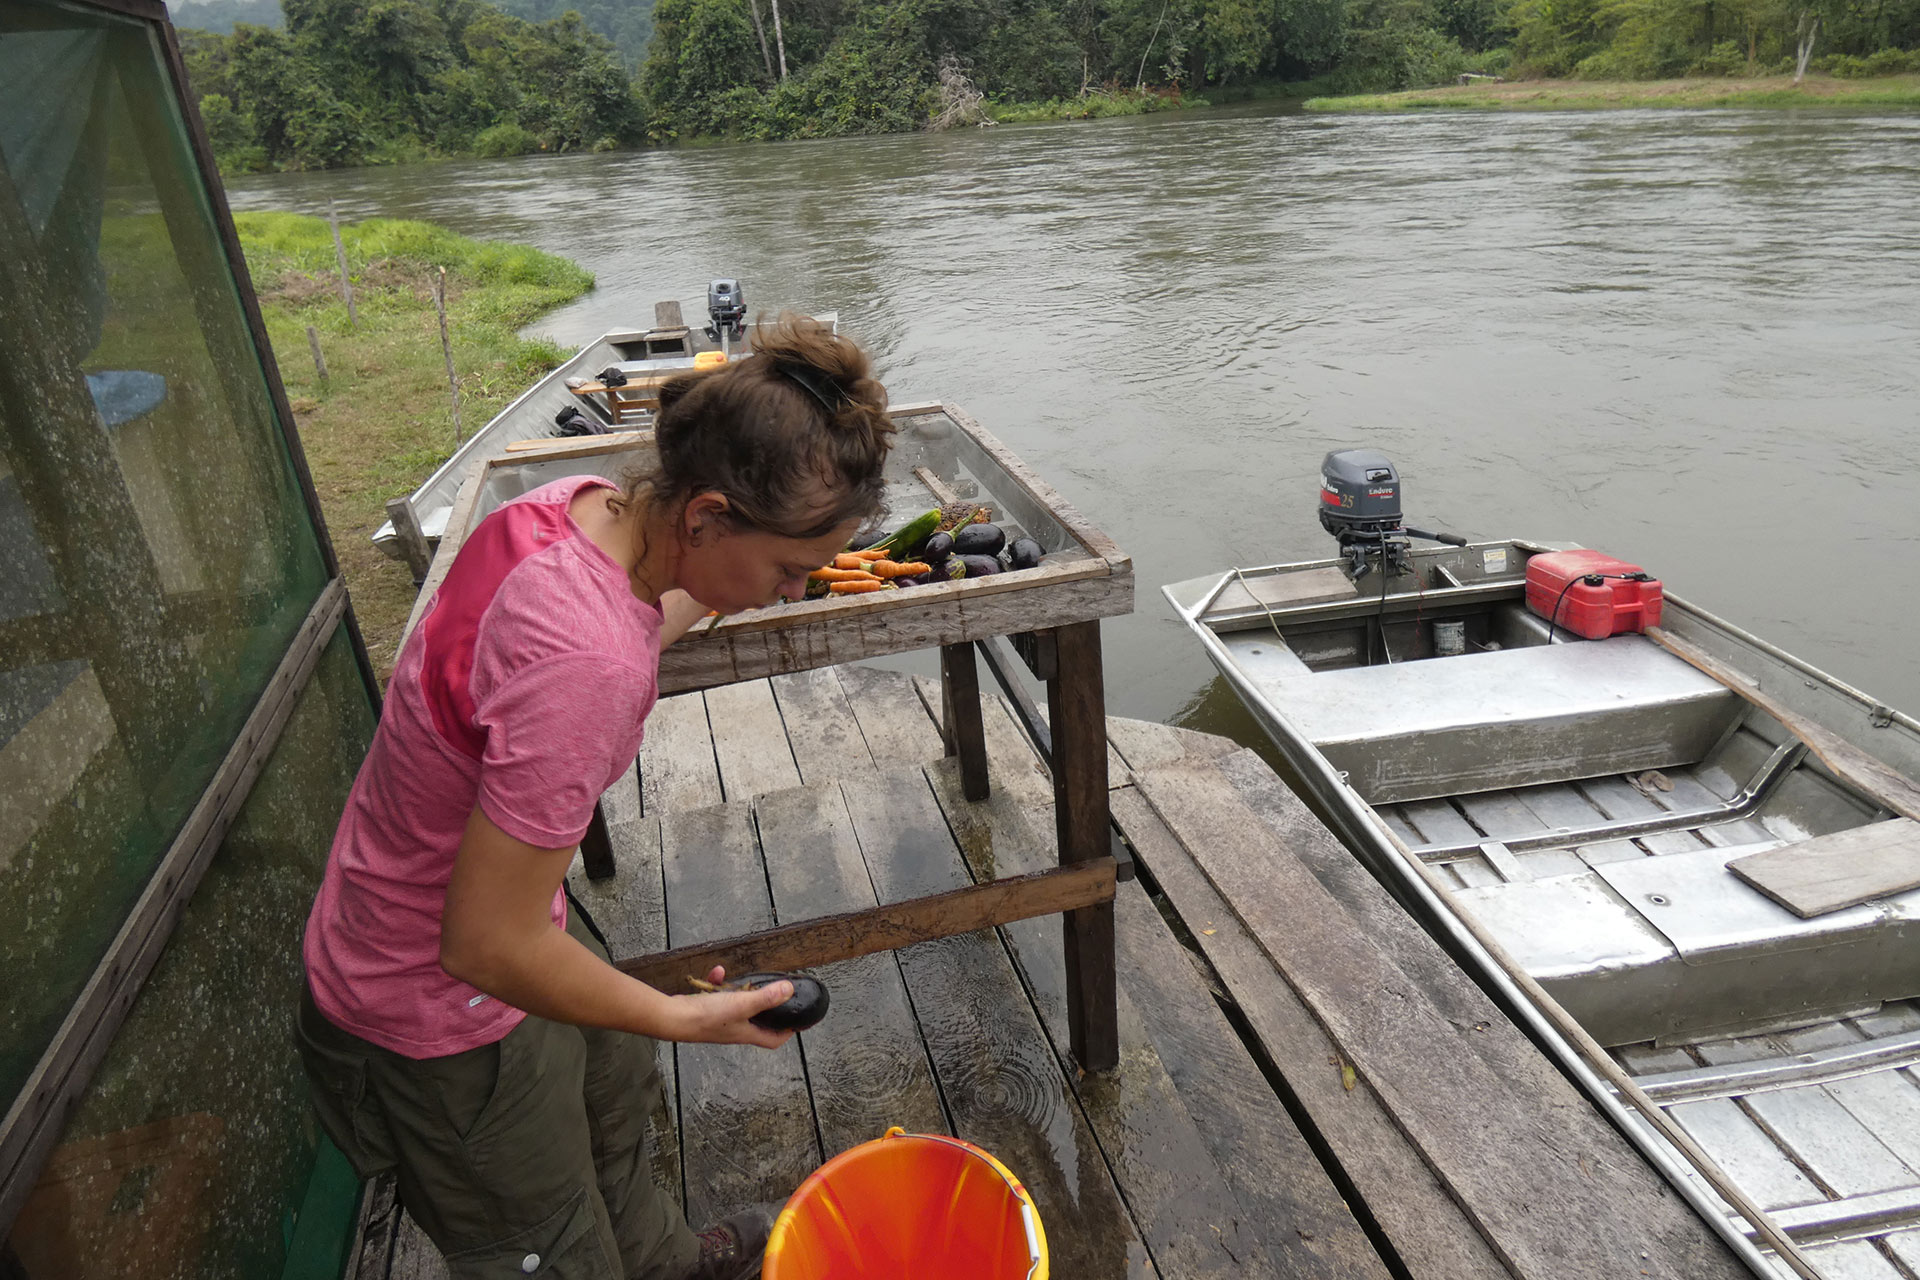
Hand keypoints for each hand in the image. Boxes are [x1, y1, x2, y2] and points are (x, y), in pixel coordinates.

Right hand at [670, 966, 795, 1048]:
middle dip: (766, 1007)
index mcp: (746, 1033)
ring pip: (736, 1003)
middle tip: (774, 993)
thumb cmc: (706, 1017)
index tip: (797, 1021)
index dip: (786, 1032)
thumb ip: (765, 997)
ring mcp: (720, 1020)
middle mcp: (734, 1029)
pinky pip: (717, 994)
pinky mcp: (706, 1010)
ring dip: (739, 990)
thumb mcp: (742, 1004)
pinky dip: (719, 983)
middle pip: (757, 1021)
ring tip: (742, 979)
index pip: (773, 1040)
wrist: (674, 1018)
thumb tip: (789, 990)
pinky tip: (717, 972)